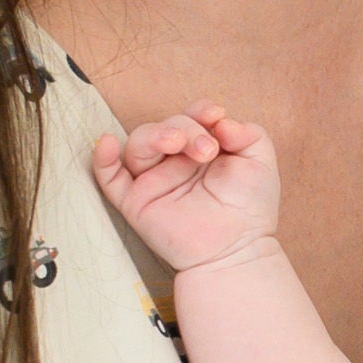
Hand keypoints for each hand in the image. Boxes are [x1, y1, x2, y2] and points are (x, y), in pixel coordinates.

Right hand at [91, 99, 279, 270]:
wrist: (236, 250)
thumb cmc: (250, 209)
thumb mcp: (260, 163)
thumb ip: (249, 133)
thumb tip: (222, 121)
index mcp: (202, 149)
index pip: (190, 117)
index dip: (199, 111)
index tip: (215, 116)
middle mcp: (175, 162)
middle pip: (165, 127)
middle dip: (186, 128)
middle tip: (207, 149)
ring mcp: (154, 181)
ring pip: (138, 144)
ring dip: (155, 135)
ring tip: (177, 143)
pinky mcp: (136, 202)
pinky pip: (109, 177)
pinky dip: (103, 159)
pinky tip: (107, 143)